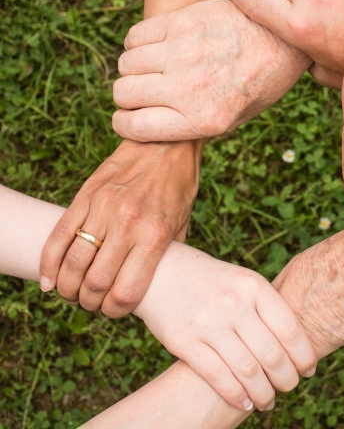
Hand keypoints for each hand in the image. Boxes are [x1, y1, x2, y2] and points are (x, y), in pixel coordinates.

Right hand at [39, 140, 201, 316]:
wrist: (166, 144)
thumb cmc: (178, 187)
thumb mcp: (182, 224)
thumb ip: (166, 256)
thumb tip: (152, 285)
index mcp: (154, 236)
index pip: (126, 292)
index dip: (115, 311)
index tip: (114, 310)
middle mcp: (127, 224)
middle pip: (95, 283)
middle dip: (90, 303)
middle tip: (92, 303)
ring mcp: (103, 209)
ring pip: (73, 263)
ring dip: (68, 288)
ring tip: (73, 292)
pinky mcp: (86, 196)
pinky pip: (59, 235)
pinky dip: (49, 263)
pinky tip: (49, 280)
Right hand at [112, 0, 310, 141]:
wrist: (283, 40)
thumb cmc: (259, 84)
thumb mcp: (233, 119)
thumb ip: (192, 125)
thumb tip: (150, 124)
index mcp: (203, 120)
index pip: (134, 127)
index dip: (124, 123)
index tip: (128, 117)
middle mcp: (189, 89)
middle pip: (124, 93)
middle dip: (128, 96)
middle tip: (145, 91)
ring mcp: (184, 53)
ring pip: (126, 64)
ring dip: (134, 68)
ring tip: (154, 67)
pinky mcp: (183, 22)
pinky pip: (135, 35)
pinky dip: (138, 43)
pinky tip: (157, 46)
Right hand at [134, 243, 316, 411]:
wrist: (161, 271)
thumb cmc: (211, 280)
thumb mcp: (242, 281)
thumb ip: (266, 307)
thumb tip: (296, 345)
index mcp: (253, 286)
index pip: (290, 329)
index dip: (303, 355)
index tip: (308, 369)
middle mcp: (234, 303)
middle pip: (272, 354)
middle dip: (287, 379)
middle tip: (289, 387)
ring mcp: (209, 323)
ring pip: (248, 371)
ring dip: (264, 393)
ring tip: (268, 401)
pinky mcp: (185, 341)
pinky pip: (218, 376)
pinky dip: (236, 395)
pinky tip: (245, 402)